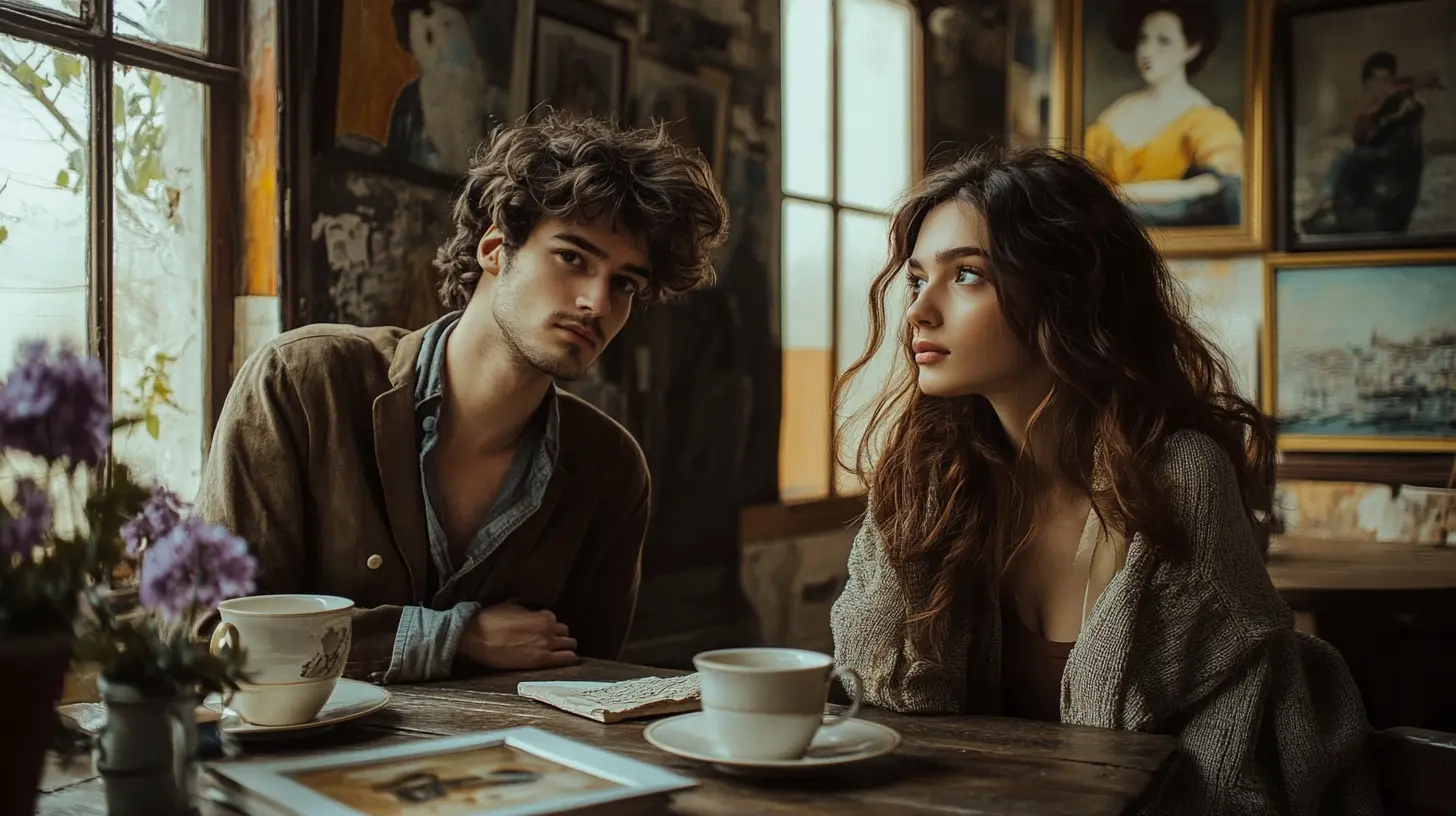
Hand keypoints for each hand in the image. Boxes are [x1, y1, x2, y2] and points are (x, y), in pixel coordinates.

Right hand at [457, 602, 577, 670]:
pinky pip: (568, 659)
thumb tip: (532, 609)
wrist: (476, 637)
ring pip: (570, 645)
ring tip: (558, 652)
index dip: (550, 627)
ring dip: (565, 648)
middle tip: (551, 643)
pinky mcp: (542, 660)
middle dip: (560, 637)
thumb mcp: (512, 605)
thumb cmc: (491, 620)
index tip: (543, 632)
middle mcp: (549, 629)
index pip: (556, 621)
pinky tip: (566, 661)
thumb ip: (528, 608)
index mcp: (544, 615)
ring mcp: (547, 645)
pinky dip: (570, 659)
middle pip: (566, 633)